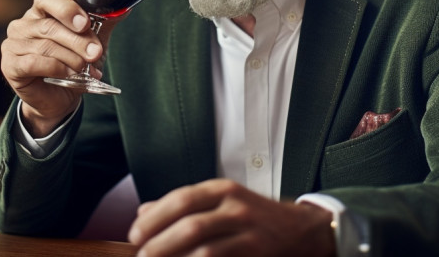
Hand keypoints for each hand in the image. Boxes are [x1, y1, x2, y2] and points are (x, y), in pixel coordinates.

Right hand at [0, 0, 120, 136]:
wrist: (60, 98)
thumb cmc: (74, 64)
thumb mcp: (92, 41)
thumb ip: (103, 23)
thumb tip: (123, 9)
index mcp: (43, 10)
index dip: (67, 8)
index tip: (85, 23)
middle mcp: (24, 23)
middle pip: (50, 25)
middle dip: (78, 40)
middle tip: (96, 52)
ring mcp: (14, 43)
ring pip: (45, 45)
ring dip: (71, 57)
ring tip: (87, 67)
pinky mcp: (11, 64)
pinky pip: (34, 62)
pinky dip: (57, 68)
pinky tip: (71, 75)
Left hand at [128, 179, 335, 256]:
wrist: (303, 230)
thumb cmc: (254, 216)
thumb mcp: (221, 201)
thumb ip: (184, 205)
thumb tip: (142, 213)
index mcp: (222, 189)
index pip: (180, 199)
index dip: (154, 218)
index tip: (135, 235)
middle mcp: (236, 206)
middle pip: (189, 224)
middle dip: (159, 243)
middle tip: (141, 255)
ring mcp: (249, 231)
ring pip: (204, 249)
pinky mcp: (257, 253)